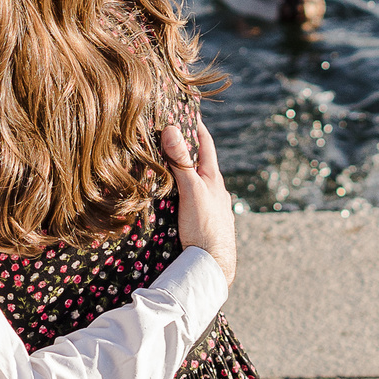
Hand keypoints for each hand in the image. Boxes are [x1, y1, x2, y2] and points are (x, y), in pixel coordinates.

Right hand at [160, 111, 236, 283]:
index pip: (206, 145)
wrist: (212, 267)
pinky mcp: (202, 226)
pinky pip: (190, 204)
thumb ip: (182, 163)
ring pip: (195, 187)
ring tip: (163, 171)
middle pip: (199, 166)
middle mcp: (214, 193)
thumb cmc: (205, 227)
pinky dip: (181, 198)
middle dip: (185, 153)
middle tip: (167, 138)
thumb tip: (172, 129)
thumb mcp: (192, 191)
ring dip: (182, 178)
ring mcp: (210, 210)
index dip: (197, 127)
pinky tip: (171, 203)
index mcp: (213, 180)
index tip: (187, 112)